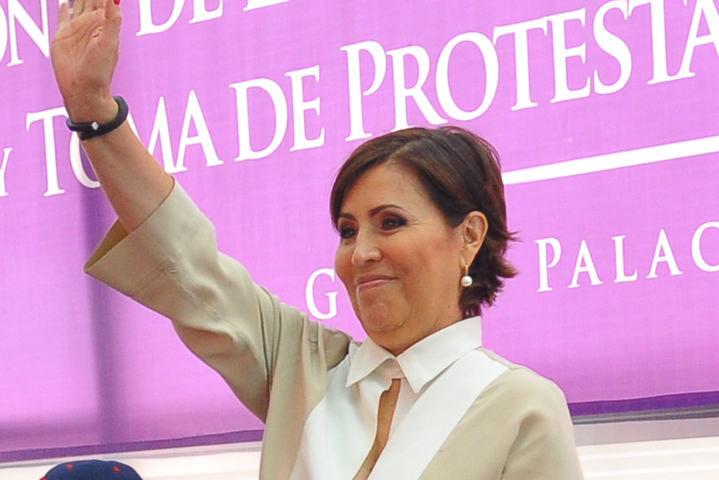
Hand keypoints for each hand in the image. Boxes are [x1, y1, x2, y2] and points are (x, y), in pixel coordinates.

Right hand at [51, 0, 121, 122]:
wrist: (83, 90)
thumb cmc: (100, 71)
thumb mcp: (108, 43)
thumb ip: (111, 20)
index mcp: (103, 24)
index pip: (105, 0)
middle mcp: (90, 24)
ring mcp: (76, 29)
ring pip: (78, 3)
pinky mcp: (62, 36)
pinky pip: (63, 17)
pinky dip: (63, 8)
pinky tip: (64, 2)